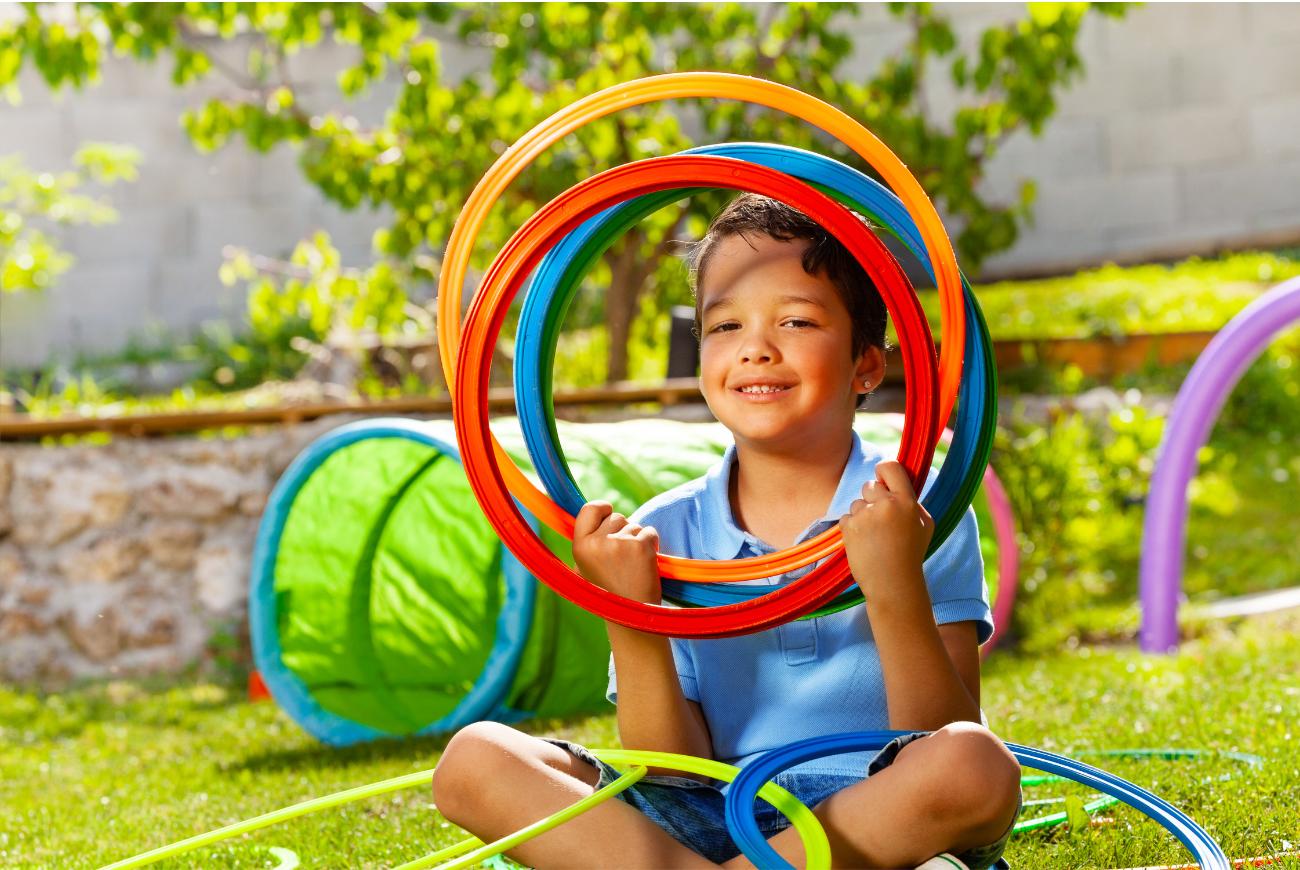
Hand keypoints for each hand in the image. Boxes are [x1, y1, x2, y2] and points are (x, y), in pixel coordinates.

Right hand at [572, 501, 661, 604]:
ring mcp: (619, 543)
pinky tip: (645, 565)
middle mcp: (597, 543)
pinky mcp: (640, 546)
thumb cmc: (609, 592)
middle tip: (622, 558)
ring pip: (634, 525)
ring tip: (632, 565)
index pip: (589, 508)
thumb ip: (587, 542)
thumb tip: (595, 512)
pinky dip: (651, 544)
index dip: (601, 508)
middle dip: (623, 530)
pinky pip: (649, 532)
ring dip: (637, 540)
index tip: (608, 511)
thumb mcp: (585, 568)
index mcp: (579, 547)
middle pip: (616, 516)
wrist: (630, 619)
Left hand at [839, 460, 933, 599]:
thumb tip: (895, 483)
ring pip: (856, 503)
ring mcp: (866, 515)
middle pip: (869, 484)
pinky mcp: (850, 527)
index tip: (881, 477)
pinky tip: (864, 543)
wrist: (893, 584)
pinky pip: (846, 517)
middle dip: (871, 497)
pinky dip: (852, 528)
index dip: (883, 469)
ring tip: (874, 537)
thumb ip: (912, 501)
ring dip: (862, 515)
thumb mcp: (924, 525)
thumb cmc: (910, 554)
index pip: (891, 467)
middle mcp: (887, 505)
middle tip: (879, 518)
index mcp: (907, 501)